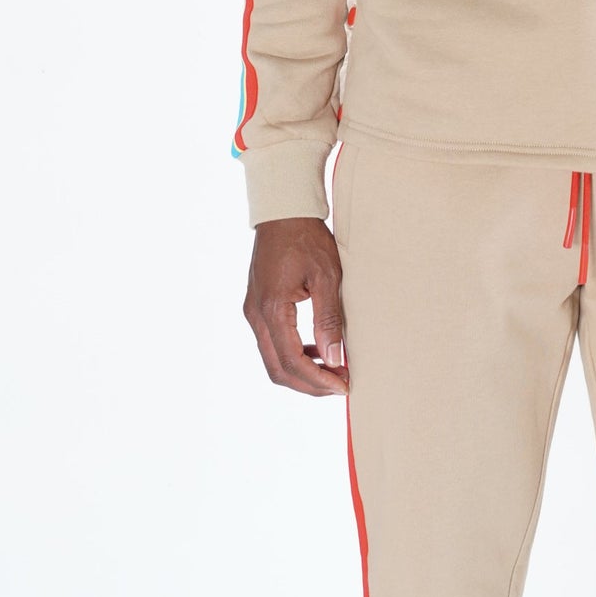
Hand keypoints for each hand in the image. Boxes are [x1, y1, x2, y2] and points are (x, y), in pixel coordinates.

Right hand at [243, 216, 349, 395]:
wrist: (283, 212)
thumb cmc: (307, 238)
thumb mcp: (326, 275)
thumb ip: (329, 319)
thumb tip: (334, 358)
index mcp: (272, 309)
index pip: (292, 361)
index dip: (318, 380)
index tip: (343, 385)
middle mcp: (256, 315)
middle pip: (278, 369)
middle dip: (309, 384)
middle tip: (340, 384)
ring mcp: (253, 311)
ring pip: (273, 359)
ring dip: (301, 371)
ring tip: (333, 370)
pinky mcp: (257, 306)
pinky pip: (271, 343)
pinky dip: (293, 354)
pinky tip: (316, 350)